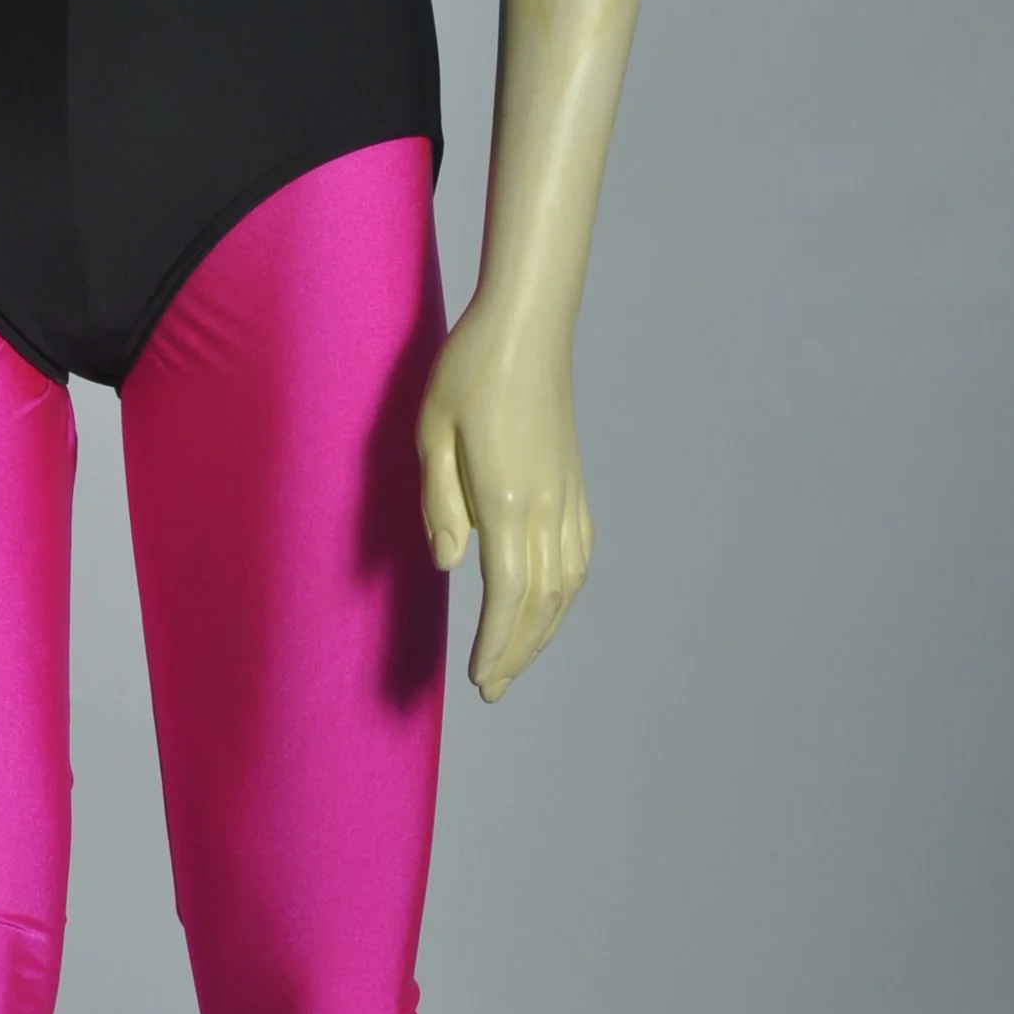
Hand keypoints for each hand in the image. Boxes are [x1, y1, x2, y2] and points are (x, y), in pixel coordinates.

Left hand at [415, 306, 593, 701]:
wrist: (528, 324)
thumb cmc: (469, 371)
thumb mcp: (432, 431)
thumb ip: (440, 501)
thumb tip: (448, 561)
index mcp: (508, 499)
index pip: (507, 594)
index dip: (497, 645)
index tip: (481, 680)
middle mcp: (547, 506)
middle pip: (541, 602)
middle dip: (518, 652)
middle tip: (495, 689)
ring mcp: (568, 494)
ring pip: (567, 584)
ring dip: (545, 630)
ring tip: (519, 659)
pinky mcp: (574, 481)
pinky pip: (580, 553)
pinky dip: (567, 592)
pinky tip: (552, 604)